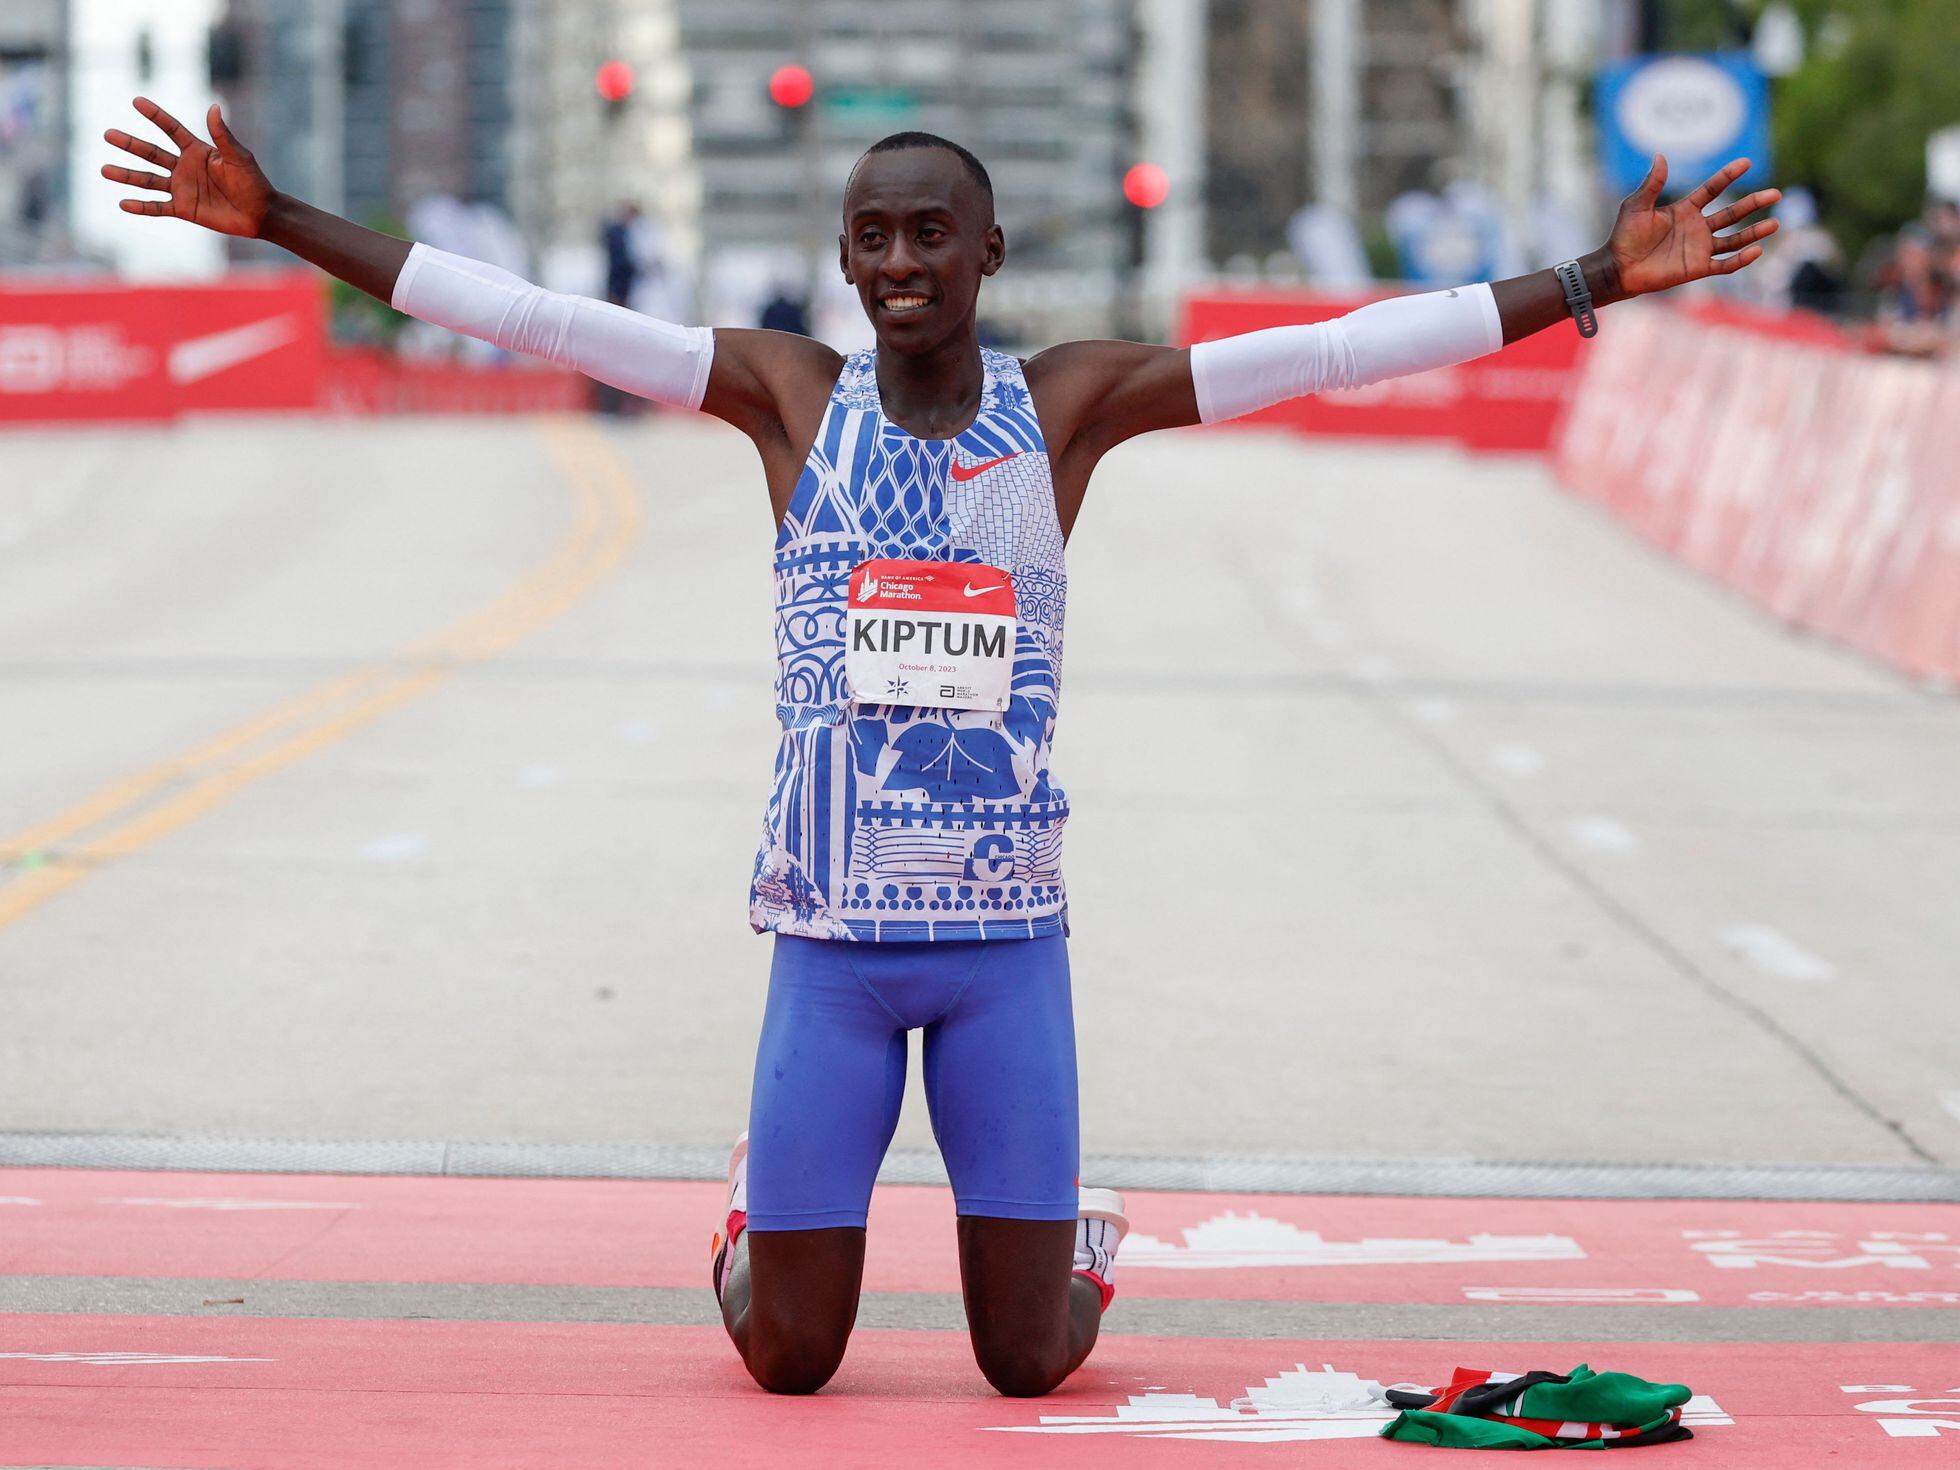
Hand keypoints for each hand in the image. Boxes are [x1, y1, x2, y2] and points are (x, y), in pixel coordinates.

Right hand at [101, 97, 273, 238]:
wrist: (260, 214)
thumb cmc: (254, 183)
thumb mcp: (239, 157)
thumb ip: (223, 136)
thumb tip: (214, 107)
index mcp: (197, 151)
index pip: (171, 129)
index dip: (155, 116)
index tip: (137, 101)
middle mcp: (185, 167)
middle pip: (151, 153)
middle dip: (130, 144)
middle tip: (107, 134)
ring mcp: (182, 188)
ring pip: (148, 180)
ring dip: (127, 175)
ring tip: (104, 170)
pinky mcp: (184, 209)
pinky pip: (158, 207)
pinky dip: (141, 207)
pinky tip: (123, 203)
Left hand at [1603, 156, 1780, 298]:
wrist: (1618, 268)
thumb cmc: (1624, 236)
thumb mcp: (1637, 206)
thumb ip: (1652, 184)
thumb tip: (1660, 156)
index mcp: (1684, 210)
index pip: (1713, 189)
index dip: (1728, 176)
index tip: (1746, 162)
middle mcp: (1696, 227)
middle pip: (1732, 213)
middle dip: (1753, 203)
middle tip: (1776, 194)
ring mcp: (1699, 248)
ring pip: (1734, 239)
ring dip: (1754, 232)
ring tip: (1776, 223)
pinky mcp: (1697, 268)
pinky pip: (1724, 264)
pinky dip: (1740, 259)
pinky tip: (1756, 251)